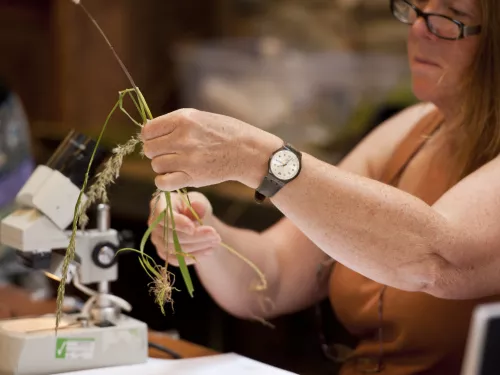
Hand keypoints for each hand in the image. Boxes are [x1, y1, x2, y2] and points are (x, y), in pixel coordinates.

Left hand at [141, 109, 282, 190]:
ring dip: (163, 166)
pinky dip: (164, 182)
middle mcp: (183, 138)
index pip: (147, 130)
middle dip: (157, 152)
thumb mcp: (199, 117)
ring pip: (156, 166)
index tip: (160, 140)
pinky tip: (174, 177)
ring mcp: (187, 159)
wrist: (248, 151)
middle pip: (149, 149)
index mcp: (183, 119)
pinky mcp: (193, 177)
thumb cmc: (225, 132)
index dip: (150, 136)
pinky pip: (163, 182)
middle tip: (171, 153)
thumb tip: (148, 133)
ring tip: (177, 164)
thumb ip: (174, 124)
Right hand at [148, 191, 220, 265]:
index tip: (193, 228)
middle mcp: (153, 223)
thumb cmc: (194, 207)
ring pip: (175, 249)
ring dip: (198, 247)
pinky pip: (177, 260)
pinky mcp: (164, 253)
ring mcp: (157, 239)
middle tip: (215, 235)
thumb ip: (198, 204)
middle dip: (195, 236)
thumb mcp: (199, 201)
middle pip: (171, 235)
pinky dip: (194, 256)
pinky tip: (209, 250)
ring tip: (216, 241)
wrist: (194, 221)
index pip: (164, 216)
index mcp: (159, 204)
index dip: (178, 223)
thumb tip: (197, 206)